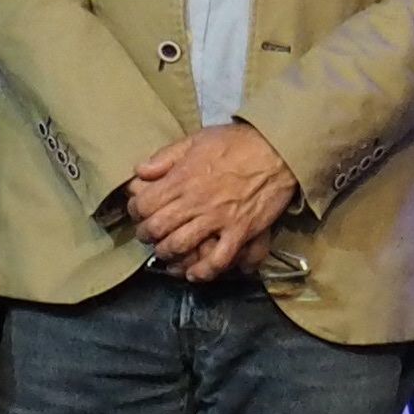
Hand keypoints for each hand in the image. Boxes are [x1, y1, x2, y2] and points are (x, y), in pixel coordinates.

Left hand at [126, 122, 298, 282]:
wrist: (277, 150)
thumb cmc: (237, 143)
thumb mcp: (196, 139)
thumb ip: (165, 156)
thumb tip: (140, 171)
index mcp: (182, 178)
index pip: (144, 204)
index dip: (136, 211)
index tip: (139, 212)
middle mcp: (195, 201)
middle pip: (157, 229)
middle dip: (146, 235)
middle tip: (148, 235)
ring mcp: (218, 219)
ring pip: (180, 246)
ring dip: (168, 253)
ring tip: (167, 253)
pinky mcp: (240, 231)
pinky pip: (218, 260)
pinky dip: (203, 271)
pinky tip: (194, 274)